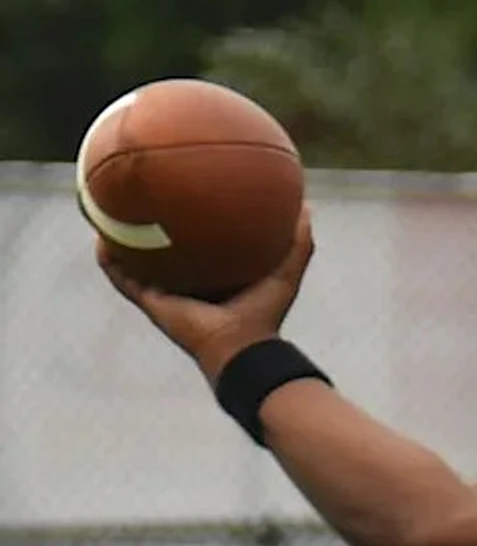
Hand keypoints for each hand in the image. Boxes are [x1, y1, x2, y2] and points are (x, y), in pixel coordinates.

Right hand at [98, 205, 315, 384]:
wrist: (241, 345)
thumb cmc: (265, 313)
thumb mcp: (286, 269)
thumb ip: (298, 240)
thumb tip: (307, 206)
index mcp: (215, 276)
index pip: (200, 247)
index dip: (192, 226)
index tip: (186, 199)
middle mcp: (188, 284)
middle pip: (165, 252)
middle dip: (154, 229)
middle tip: (144, 200)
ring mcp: (166, 294)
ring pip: (136, 264)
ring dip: (122, 243)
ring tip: (111, 216)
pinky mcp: (152, 303)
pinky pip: (123, 280)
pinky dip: (111, 262)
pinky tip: (101, 241)